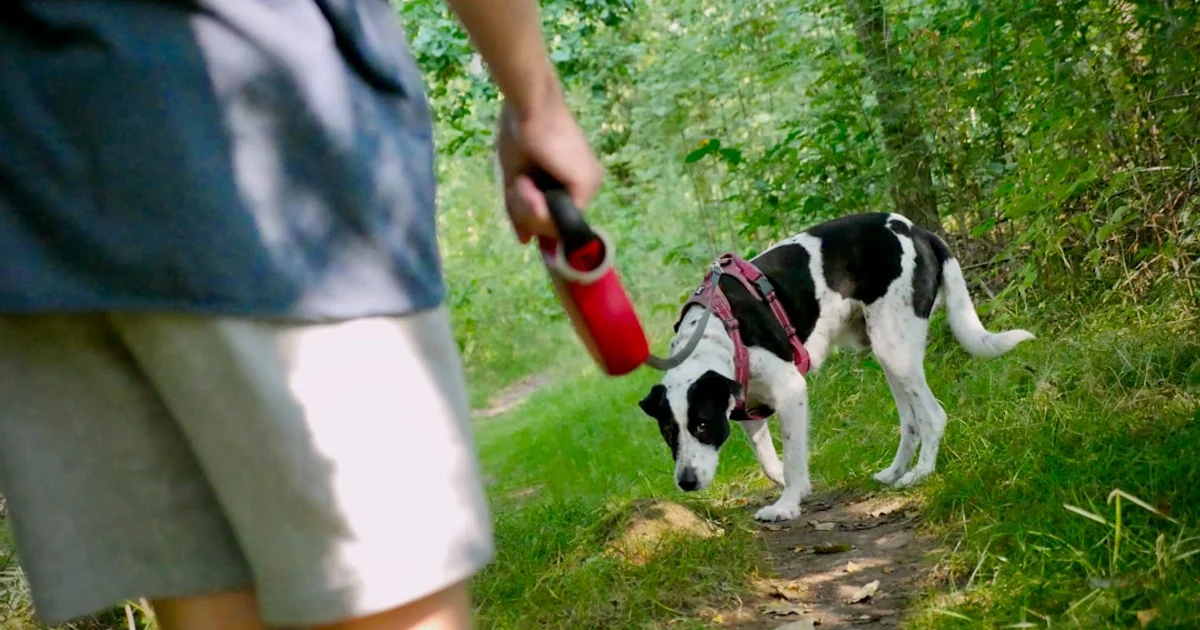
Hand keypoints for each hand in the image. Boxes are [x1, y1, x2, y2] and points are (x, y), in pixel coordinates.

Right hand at [496, 93, 603, 243]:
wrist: (528, 107)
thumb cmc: (520, 134)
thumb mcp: (516, 181)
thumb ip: (521, 211)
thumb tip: (525, 242)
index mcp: (573, 182)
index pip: (555, 219)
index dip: (536, 223)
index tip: (521, 217)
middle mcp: (587, 186)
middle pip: (553, 225)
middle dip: (526, 212)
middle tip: (518, 184)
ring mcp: (590, 186)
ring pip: (554, 225)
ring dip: (528, 208)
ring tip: (522, 179)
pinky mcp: (586, 185)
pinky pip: (555, 219)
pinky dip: (534, 206)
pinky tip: (528, 183)